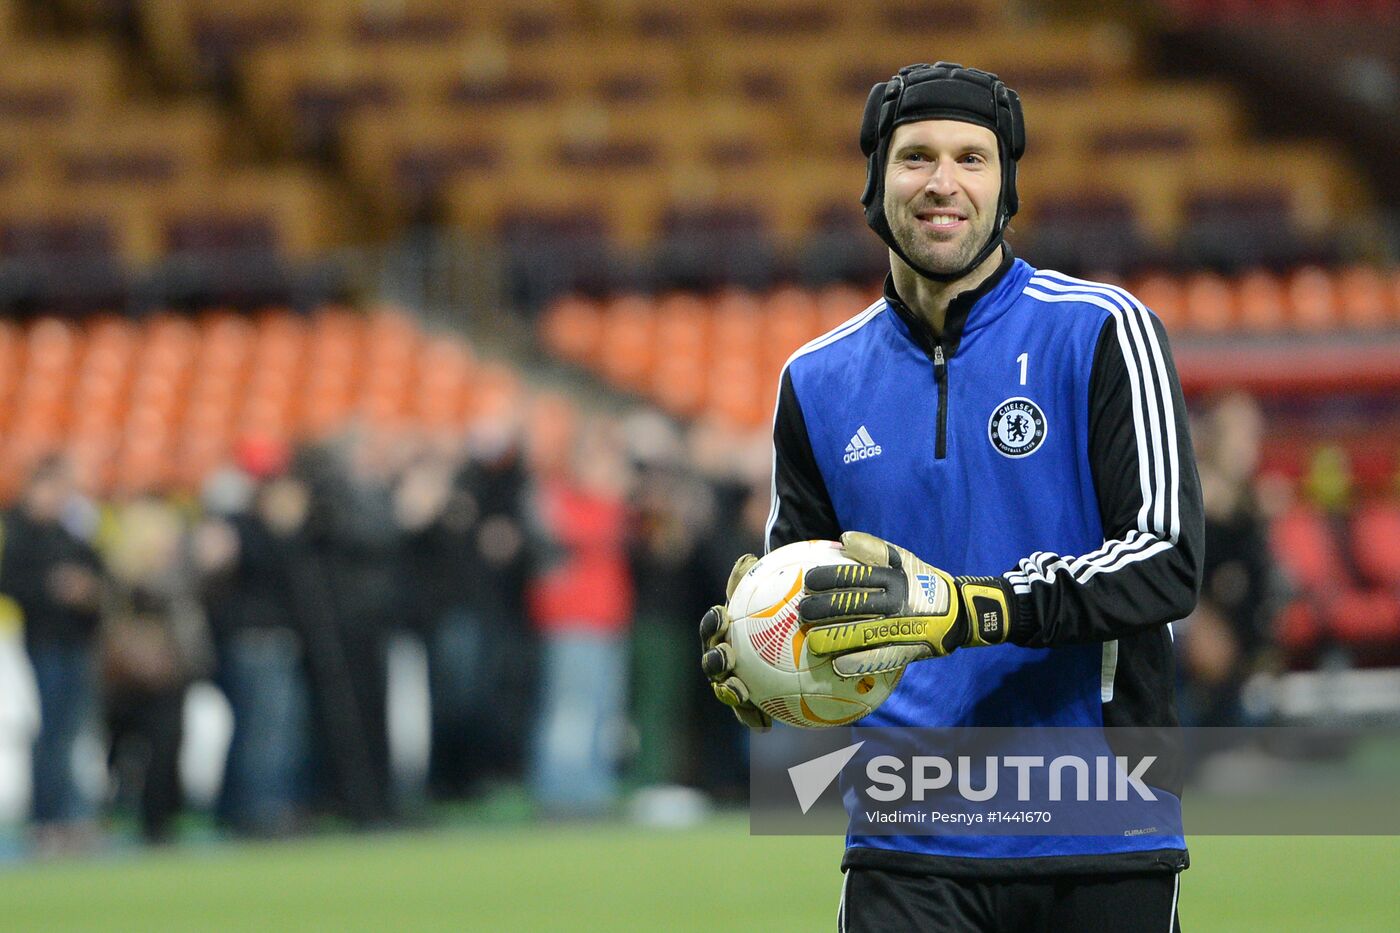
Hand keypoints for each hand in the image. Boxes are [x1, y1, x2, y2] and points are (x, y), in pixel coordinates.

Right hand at [699, 553, 770, 730]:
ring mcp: (730, 682)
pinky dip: (754, 718)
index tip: (723, 614)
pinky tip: (765, 725)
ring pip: (725, 690)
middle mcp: (719, 658)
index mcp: (720, 632)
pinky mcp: (746, 704)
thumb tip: (748, 559)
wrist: (774, 641)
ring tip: (742, 695)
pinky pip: (747, 712)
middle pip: (712, 661)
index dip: (714, 622)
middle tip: (727, 657)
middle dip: (716, 661)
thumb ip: (753, 581)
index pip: (712, 626)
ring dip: (730, 694)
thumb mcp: (762, 595)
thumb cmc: (767, 612)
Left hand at [798, 531, 1012, 675]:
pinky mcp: (908, 649)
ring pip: (862, 632)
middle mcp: (897, 602)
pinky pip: (880, 657)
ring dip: (834, 637)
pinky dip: (858, 662)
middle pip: (852, 604)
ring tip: (812, 641)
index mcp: (894, 577)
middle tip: (803, 612)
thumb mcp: (904, 559)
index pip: (854, 575)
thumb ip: (874, 548)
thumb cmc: (921, 581)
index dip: (827, 577)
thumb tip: (843, 539)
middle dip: (823, 608)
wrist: (959, 613)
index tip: (808, 581)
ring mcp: (902, 627)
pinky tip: (838, 665)